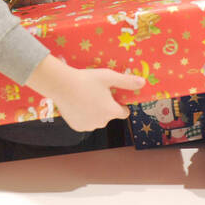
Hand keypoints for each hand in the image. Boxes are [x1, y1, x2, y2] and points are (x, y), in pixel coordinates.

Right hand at [27, 57, 143, 131]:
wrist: (61, 85)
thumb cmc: (86, 79)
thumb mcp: (108, 77)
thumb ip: (126, 81)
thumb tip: (143, 83)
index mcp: (111, 111)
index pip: (124, 113)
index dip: (120, 105)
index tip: (113, 97)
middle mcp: (102, 122)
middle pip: (109, 116)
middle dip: (105, 107)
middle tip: (95, 94)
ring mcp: (89, 126)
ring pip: (97, 120)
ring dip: (94, 112)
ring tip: (85, 98)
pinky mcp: (78, 127)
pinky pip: (85, 122)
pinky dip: (84, 116)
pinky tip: (78, 105)